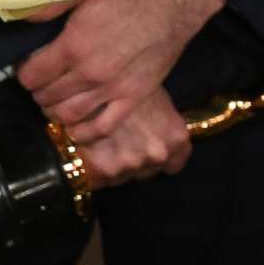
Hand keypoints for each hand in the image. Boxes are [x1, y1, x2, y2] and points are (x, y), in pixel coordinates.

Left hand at [17, 0, 224, 142]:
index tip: (30, 68)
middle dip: (39, 92)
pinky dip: (84, 133)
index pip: (30, 76)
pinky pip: (103, 127)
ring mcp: (113, 87)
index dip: (25, 72)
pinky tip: (78, 127)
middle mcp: (90, 72)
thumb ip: (52, 7)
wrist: (175, 0)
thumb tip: (24, 19)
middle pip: (46, 97)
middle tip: (44, 83)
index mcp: (73, 45)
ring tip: (57, 101)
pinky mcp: (135, 96)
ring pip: (68, 115)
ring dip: (55, 112)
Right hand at [73, 85, 192, 187]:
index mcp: (176, 138)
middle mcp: (158, 154)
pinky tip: (87, 150)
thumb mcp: (156, 99)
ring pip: (120, 177)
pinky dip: (91, 171)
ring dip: (111, 166)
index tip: (149, 152)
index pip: (174, 163)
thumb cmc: (127, 83)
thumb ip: (161, 125)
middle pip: (145, 171)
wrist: (93, 83)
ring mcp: (130, 164)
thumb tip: (154, 134)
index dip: (161, 159)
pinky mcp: (103, 172)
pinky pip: (98, 181)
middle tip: (118, 142)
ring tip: (101, 142)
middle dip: (133, 161)